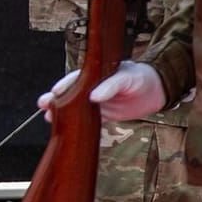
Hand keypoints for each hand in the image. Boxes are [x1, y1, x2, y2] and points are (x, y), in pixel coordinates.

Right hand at [38, 62, 167, 121]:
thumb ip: (111, 86)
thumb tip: (93, 97)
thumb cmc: (142, 78)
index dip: (64, 85)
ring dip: (61, 111)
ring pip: (74, 107)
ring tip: (48, 117)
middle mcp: (92, 87)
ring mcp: (96, 101)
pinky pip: (87, 119)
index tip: (55, 93)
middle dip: (55, 98)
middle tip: (43, 104)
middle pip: (69, 93)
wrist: (158, 91)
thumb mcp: (128, 78)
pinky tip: (66, 127)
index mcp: (96, 74)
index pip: (76, 79)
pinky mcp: (103, 114)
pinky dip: (77, 123)